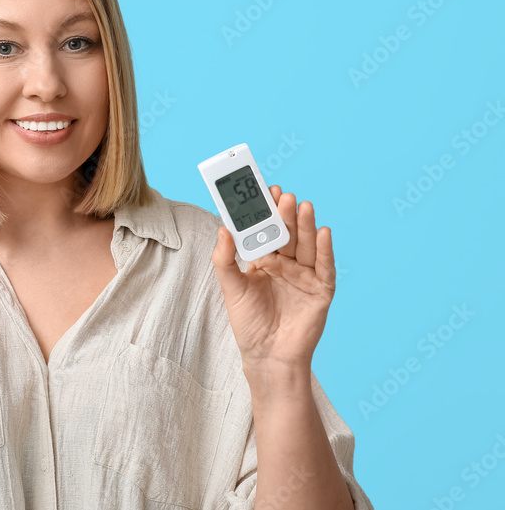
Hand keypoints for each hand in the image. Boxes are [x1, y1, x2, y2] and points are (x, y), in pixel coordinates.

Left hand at [211, 185, 335, 373]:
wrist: (266, 355)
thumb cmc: (249, 323)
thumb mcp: (231, 288)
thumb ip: (225, 259)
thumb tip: (222, 228)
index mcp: (265, 260)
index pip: (267, 230)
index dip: (267, 211)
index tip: (265, 190)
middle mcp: (287, 264)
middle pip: (288, 234)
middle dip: (286, 214)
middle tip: (283, 196)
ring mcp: (305, 276)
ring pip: (307, 245)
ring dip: (306, 225)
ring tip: (303, 206)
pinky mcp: (321, 290)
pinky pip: (324, 267)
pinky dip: (325, 250)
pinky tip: (323, 232)